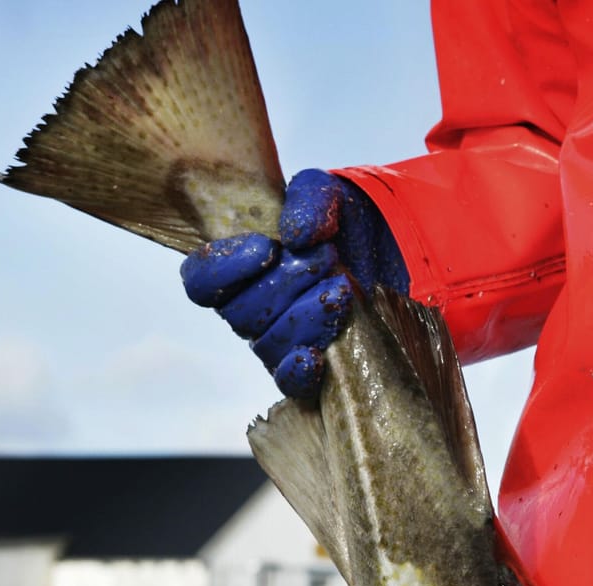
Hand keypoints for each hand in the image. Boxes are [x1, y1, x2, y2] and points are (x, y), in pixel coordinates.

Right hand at [180, 169, 406, 399]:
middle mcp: (252, 308)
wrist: (393, 252)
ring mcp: (280, 339)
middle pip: (241, 313)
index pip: (200, 281)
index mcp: (238, 267)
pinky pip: (289, 382)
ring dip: (305, 316)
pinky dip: (297, 371)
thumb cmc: (344, 224)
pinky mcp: (312, 365)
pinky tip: (313, 357)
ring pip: (268, 343)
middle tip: (326, 258)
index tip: (267, 248)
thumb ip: (308, 202)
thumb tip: (296, 236)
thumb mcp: (329, 196)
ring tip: (342, 289)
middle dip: (286, 283)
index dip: (224, 269)